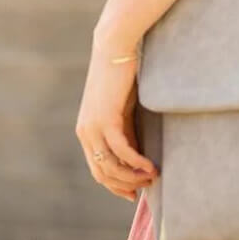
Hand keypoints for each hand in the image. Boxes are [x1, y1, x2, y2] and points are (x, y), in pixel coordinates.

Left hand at [75, 44, 158, 202]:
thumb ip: (124, 128)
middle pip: (102, 173)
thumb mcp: (122, 107)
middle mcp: (86, 132)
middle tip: (144, 189)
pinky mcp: (106, 119)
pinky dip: (137, 162)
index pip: (98, 168)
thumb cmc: (122, 73)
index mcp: (86, 130)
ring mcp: (94, 127)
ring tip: (152, 176)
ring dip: (132, 177)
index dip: (115, 184)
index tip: (133, 193)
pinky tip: (151, 166)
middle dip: (124, 185)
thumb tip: (135, 152)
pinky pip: (122, 150)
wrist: (115, 46)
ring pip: (111, 166)